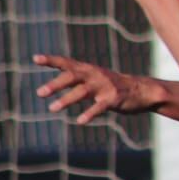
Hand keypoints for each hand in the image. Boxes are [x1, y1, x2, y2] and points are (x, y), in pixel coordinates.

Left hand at [32, 54, 161, 124]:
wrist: (142, 90)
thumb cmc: (112, 85)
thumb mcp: (93, 78)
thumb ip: (75, 79)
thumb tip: (47, 85)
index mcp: (88, 69)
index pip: (67, 63)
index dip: (51, 60)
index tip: (35, 58)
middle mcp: (95, 75)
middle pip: (72, 77)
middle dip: (56, 84)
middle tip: (39, 93)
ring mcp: (105, 87)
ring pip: (83, 92)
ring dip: (67, 99)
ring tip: (52, 108)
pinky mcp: (114, 99)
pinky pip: (99, 106)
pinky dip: (90, 113)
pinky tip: (80, 121)